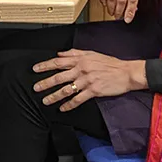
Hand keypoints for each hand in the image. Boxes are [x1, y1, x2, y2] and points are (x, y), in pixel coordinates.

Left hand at [32, 50, 146, 110]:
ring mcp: (87, 81)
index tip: (35, 69)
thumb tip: (60, 53)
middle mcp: (81, 69)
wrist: (126, 72)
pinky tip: (62, 108)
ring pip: (66, 89)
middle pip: (59, 76)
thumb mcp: (91, 53)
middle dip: (45, 83)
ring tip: (45, 100)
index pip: (58, 62)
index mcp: (80, 59)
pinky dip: (69, 105)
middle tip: (36, 88)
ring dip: (54, 96)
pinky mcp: (94, 91)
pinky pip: (78, 99)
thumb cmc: (110, 63)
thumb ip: (74, 53)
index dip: (45, 65)